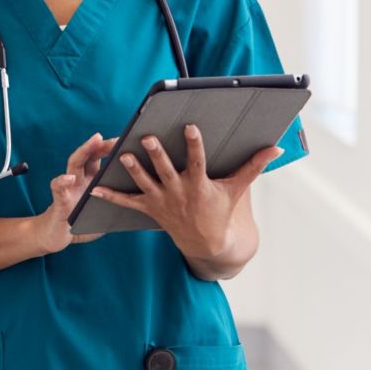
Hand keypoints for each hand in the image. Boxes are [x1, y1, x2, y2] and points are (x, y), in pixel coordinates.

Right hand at [29, 132, 117, 255]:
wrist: (58, 236)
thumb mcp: (104, 210)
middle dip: (101, 144)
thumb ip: (118, 201)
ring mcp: (67, 187)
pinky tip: (69, 179)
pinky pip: (58, 188)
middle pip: (88, 155)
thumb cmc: (83, 222)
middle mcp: (78, 179)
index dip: (112, 148)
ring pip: (74, 164)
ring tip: (94, 141)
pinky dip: (62, 182)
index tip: (129, 139)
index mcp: (91, 180)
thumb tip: (146, 198)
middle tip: (115, 137)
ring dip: (84, 151)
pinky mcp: (58, 200)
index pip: (100, 158)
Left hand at [91, 123, 282, 259]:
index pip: (197, 160)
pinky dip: (111, 197)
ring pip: (145, 183)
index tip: (190, 126)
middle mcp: (178, 191)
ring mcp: (162, 200)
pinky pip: (127, 203)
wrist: (207, 243)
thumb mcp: (237, 189)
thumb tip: (276, 148)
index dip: (194, 144)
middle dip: (157, 154)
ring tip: (122, 155)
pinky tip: (94, 188)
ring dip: (133, 170)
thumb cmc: (221, 210)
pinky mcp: (149, 208)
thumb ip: (253, 166)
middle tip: (148, 138)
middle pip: (166, 170)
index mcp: (199, 184)